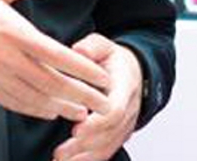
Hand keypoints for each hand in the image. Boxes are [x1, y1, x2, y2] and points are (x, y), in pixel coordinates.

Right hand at [0, 0, 111, 121]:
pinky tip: (49, 112)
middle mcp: (9, 59)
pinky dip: (35, 109)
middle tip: (104, 105)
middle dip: (81, 95)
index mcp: (16, 33)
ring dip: (62, 106)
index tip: (104, 77)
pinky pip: (14, 102)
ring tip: (83, 113)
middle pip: (52, 82)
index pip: (58, 55)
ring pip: (35, 97)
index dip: (83, 69)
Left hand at [52, 34, 142, 160]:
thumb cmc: (116, 62)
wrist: (136, 73)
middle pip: (109, 132)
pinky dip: (90, 160)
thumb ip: (93, 47)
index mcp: (125, 86)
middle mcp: (129, 108)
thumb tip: (79, 50)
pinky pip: (107, 151)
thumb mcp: (105, 47)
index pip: (116, 109)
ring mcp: (126, 124)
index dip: (97, 122)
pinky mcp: (119, 134)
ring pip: (108, 145)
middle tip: (60, 152)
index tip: (77, 128)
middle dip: (84, 144)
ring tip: (60, 160)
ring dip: (84, 155)